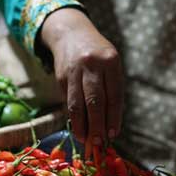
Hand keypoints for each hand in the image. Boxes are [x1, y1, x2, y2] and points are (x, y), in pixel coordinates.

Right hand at [40, 8, 122, 144]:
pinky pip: (68, 101)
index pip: (113, 95)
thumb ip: (112, 89)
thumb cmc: (98, 55)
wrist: (71, 33)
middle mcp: (92, 65)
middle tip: (98, 142)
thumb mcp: (111, 64)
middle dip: (97, 124)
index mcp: (110, 61)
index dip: (113, 117)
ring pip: (77, 104)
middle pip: (95, 101)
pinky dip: (74, 117)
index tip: (113, 135)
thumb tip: (110, 123)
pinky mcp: (61, 77)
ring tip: (86, 140)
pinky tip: (78, 127)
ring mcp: (74, 71)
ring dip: (82, 125)